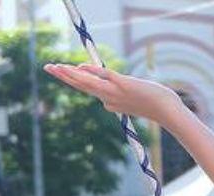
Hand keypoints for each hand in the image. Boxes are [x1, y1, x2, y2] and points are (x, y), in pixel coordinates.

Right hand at [45, 63, 182, 121]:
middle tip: (47, 67)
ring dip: (71, 75)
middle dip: (63, 76)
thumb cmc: (150, 104)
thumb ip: (115, 102)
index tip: (58, 71)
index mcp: (108, 101)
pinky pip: (107, 77)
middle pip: (81, 85)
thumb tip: (104, 105)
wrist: (166, 110)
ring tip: (57, 67)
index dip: (70, 79)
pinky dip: (94, 72)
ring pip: (89, 83)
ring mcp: (117, 92)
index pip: (85, 88)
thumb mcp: (128, 104)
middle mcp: (109, 98)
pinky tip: (81, 67)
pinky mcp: (126, 85)